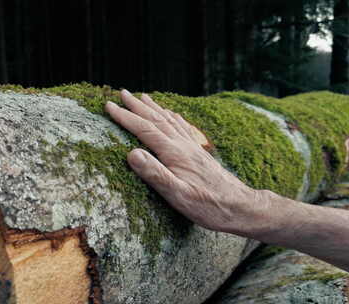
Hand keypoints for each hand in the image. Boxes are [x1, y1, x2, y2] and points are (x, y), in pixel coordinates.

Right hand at [105, 90, 260, 232]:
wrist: (239, 207)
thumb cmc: (207, 206)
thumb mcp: (177, 194)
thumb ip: (154, 173)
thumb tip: (131, 153)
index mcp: (174, 153)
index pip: (144, 129)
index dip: (125, 117)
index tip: (109, 106)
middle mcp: (183, 145)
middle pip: (156, 119)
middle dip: (137, 106)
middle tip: (122, 92)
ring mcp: (193, 148)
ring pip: (169, 121)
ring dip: (154, 108)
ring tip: (143, 97)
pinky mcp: (200, 153)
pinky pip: (183, 128)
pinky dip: (173, 117)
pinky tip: (172, 114)